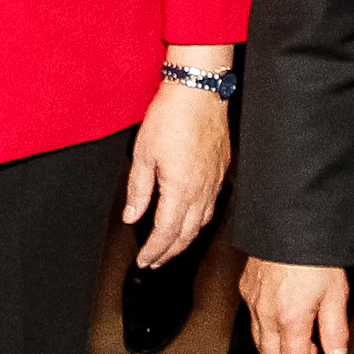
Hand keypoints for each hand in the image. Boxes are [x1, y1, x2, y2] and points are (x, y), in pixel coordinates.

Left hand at [122, 78, 229, 267]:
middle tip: (154, 261)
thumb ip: (138, 190)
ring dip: (184, 240)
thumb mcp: (143, 154)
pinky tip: (191, 221)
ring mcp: (214, 182)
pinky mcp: (221, 172)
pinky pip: (211, 207)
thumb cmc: (171, 116)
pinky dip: (198, 222)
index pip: (166, 233)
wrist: (199, 92)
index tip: (144, 260)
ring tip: (170, 248)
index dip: (154, 251)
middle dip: (169, 252)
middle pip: (186, 235)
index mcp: (181, 189)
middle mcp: (202, 190)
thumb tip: (133, 215)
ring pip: (201, 224)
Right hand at [241, 259, 349, 353]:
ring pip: (259, 342)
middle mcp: (266, 314)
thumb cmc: (314, 254)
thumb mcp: (336, 295)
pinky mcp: (246, 288)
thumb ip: (336, 332)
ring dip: (278, 352)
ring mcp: (253, 301)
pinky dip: (267, 332)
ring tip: (302, 345)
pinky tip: (285, 323)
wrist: (290, 222)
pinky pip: (253, 320)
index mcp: (290, 320)